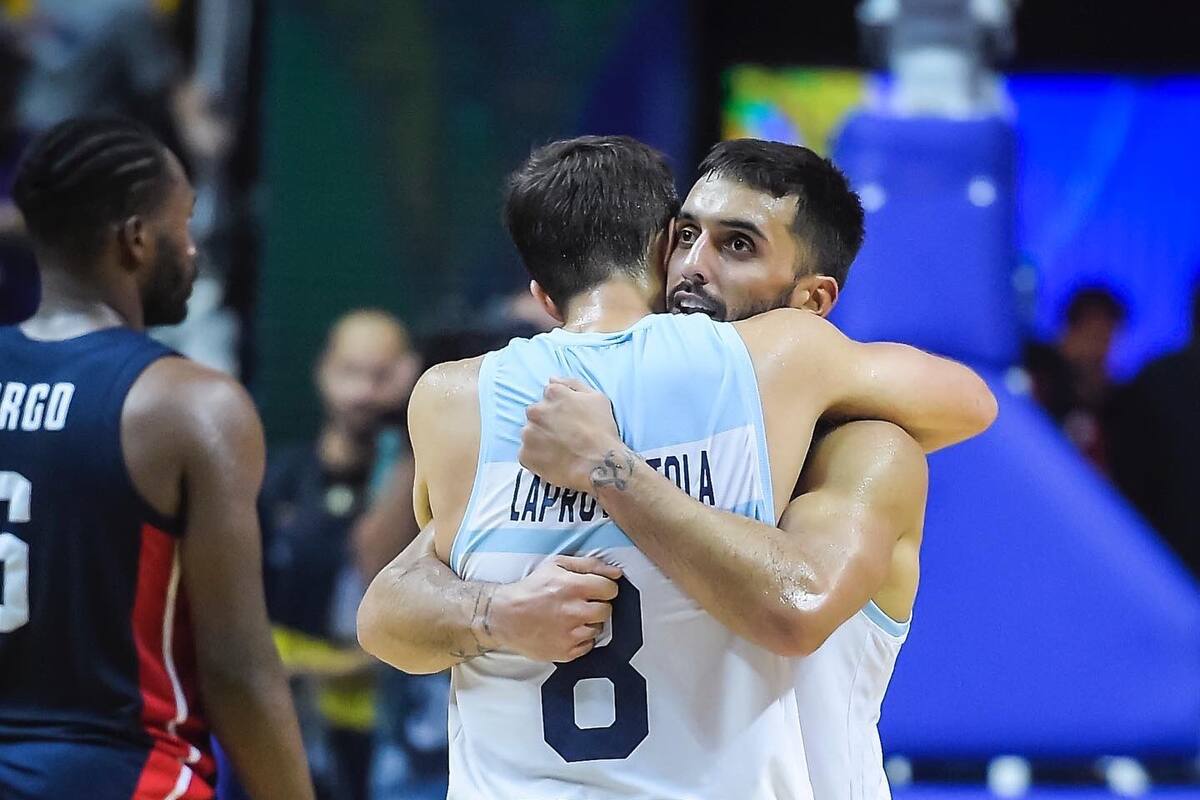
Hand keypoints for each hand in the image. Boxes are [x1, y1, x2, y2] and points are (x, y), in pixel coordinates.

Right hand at [487, 555, 621, 662]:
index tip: (596, 589)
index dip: (604, 588)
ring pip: (598, 629)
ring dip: (588, 622)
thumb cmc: (532, 588)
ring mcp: (570, 635)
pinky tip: (566, 630)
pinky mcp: (565, 652)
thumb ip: (590, 565)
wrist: (504, 616)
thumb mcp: (557, 565)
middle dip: (598, 605)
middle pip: (607, 610)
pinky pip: (587, 645)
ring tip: (571, 617)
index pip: (611, 589)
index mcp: (574, 587)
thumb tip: (616, 573)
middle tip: (582, 603)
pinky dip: (580, 638)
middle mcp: (574, 612)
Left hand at [520, 377, 622, 492]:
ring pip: (530, 433)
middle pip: (536, 414)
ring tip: (559, 450)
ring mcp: (528, 434)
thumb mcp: (597, 398)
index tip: (569, 419)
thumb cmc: (602, 431)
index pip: (549, 395)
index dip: (559, 408)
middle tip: (563, 435)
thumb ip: (573, 384)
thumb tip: (553, 379)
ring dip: (540, 438)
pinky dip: (537, 457)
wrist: (599, 465)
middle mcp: (536, 411)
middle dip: (547, 422)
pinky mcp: (525, 455)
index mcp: (553, 394)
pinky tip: (553, 460)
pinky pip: (527, 454)